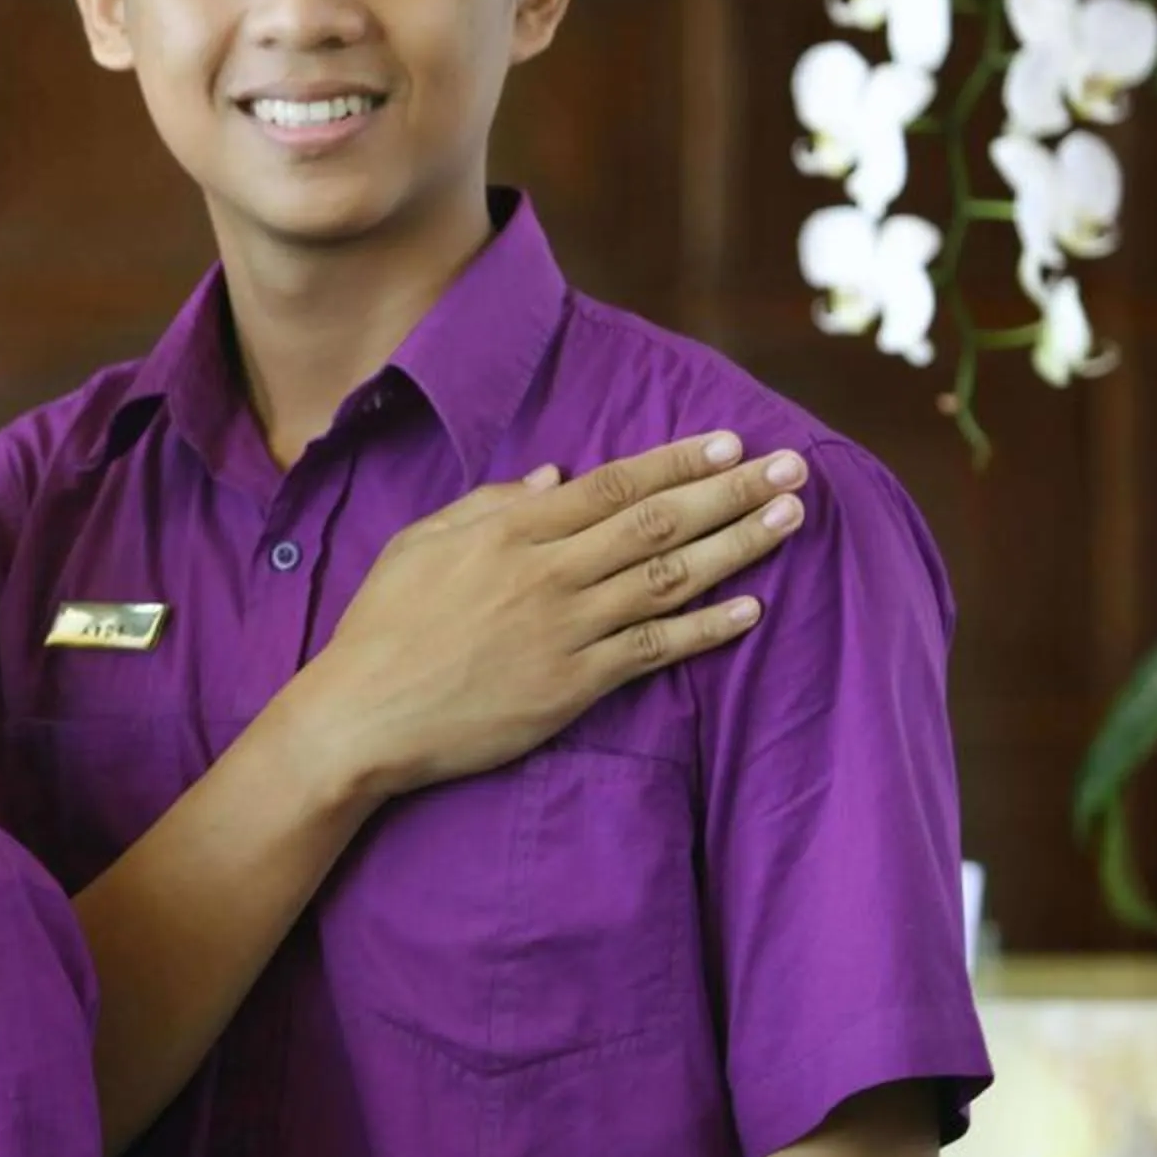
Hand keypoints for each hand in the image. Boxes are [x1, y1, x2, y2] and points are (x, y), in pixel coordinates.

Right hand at [281, 431, 805, 803]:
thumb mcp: (421, 543)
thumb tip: (557, 478)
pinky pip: (654, 651)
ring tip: (789, 521)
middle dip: (731, 491)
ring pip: (670, 578)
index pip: (613, 484)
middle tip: (792, 469)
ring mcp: (566, 631)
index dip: (678, 461)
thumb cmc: (383, 626)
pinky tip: (750, 610)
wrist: (364, 715)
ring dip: (738, 547)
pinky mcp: (574, 686)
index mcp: (512, 531)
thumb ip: (491, 504)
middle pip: (659, 522)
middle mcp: (549, 574)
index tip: (729, 441)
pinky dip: (705, 630)